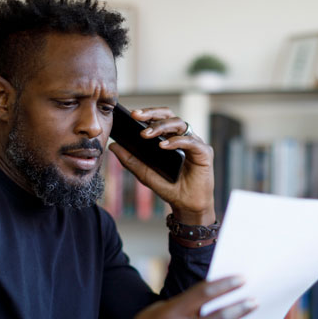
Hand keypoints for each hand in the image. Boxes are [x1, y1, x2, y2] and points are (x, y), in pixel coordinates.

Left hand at [108, 107, 215, 224]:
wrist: (186, 205)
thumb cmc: (169, 187)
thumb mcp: (144, 173)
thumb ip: (130, 160)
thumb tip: (112, 146)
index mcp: (171, 138)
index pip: (159, 118)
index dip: (147, 113)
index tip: (131, 114)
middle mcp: (183, 137)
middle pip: (169, 115)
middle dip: (152, 113)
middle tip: (136, 116)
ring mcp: (194, 143)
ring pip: (179, 124)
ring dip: (161, 126)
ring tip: (146, 134)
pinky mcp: (204, 152)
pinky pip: (190, 141)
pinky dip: (176, 141)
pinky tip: (163, 146)